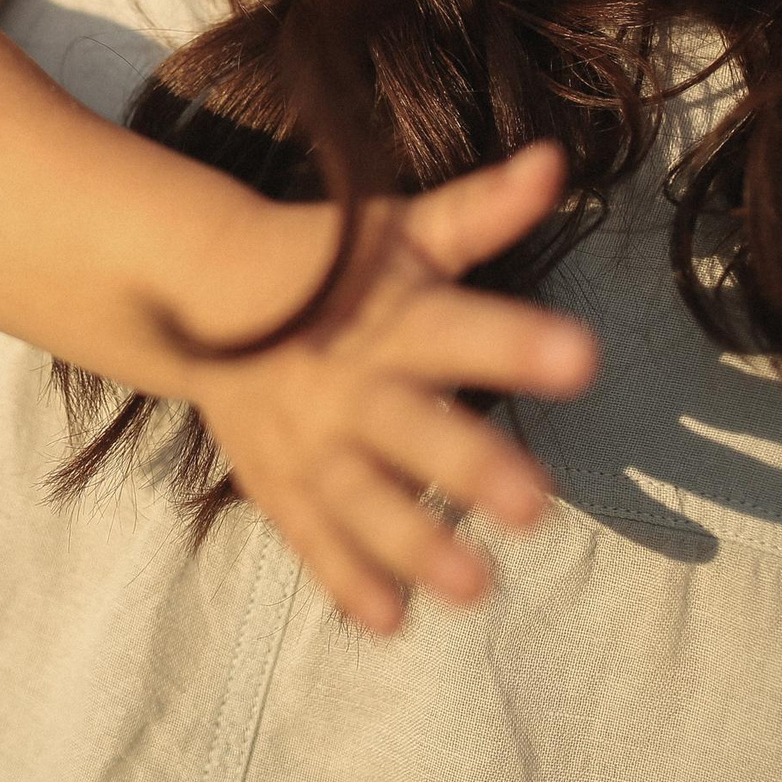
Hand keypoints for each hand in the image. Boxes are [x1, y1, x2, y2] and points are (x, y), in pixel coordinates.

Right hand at [188, 143, 595, 634]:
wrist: (199, 293)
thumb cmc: (329, 263)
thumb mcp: (401, 231)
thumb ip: (480, 210)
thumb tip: (556, 160)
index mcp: (392, 316)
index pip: (460, 329)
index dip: (517, 343)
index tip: (583, 359)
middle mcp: (350, 383)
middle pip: (412, 429)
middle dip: (469, 466)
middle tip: (537, 504)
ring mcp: (310, 441)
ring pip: (363, 500)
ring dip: (416, 543)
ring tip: (478, 588)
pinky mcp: (282, 485)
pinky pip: (310, 539)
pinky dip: (344, 580)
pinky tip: (388, 621)